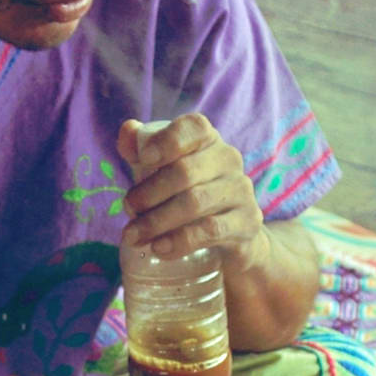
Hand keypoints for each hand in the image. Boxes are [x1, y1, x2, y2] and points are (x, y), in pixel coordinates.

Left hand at [118, 114, 269, 271]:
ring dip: (157, 221)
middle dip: (149, 193)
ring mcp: (241, 191)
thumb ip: (140, 150)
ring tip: (134, 236)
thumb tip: (128, 130)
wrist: (231, 235)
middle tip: (128, 210)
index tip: (143, 158)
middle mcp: (228, 160)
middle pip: (185, 171)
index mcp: (208, 140)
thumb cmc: (188, 194)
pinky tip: (160, 248)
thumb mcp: (162, 171)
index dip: (168, 140)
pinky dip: (180, 240)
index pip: (195, 127)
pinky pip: (211, 230)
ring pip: (195, 202)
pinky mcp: (247, 222)